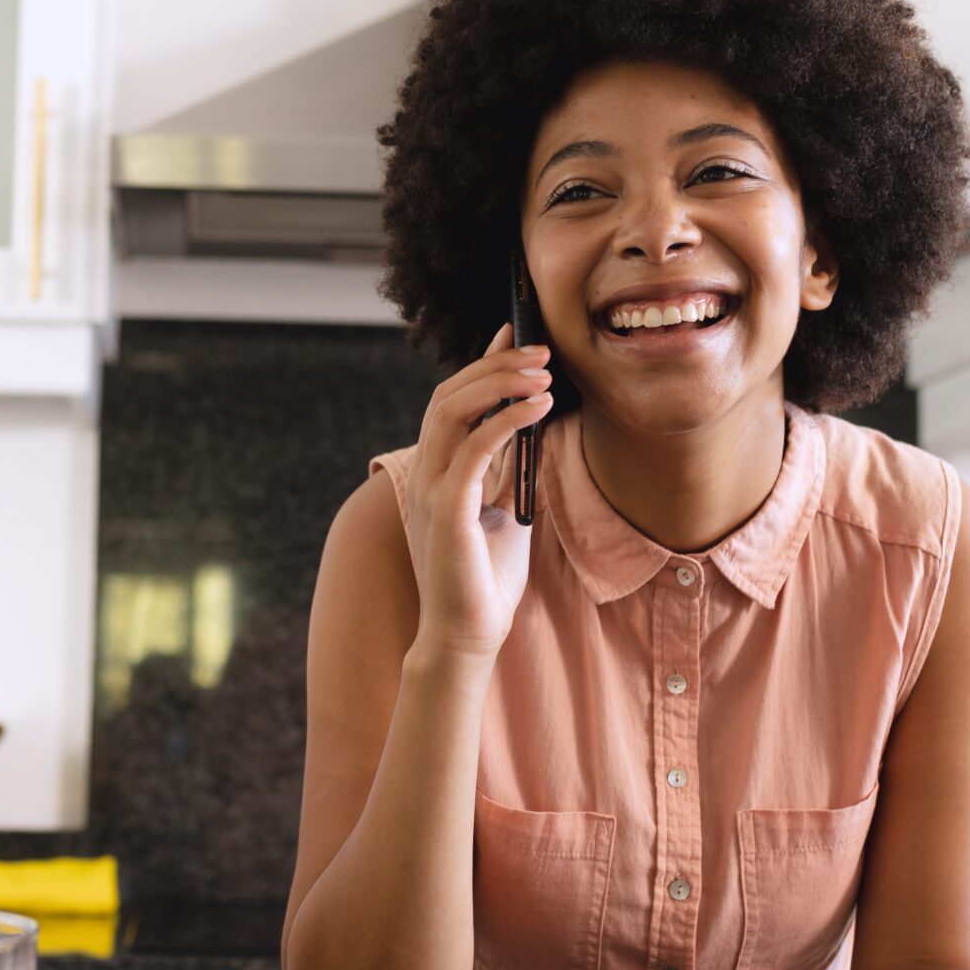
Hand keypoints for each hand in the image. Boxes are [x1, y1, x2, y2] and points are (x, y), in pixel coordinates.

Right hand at [402, 322, 552, 660]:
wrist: (468, 634)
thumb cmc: (485, 579)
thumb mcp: (503, 513)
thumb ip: (506, 474)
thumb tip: (530, 436)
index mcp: (436, 471)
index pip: (453, 400)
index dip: (483, 362)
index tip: (517, 336)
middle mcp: (426, 472)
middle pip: (450, 394)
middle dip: (496, 364)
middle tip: (541, 352)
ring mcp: (431, 489)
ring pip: (453, 410)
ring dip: (499, 383)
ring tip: (543, 373)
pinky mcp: (446, 508)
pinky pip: (473, 448)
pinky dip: (506, 420)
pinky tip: (538, 408)